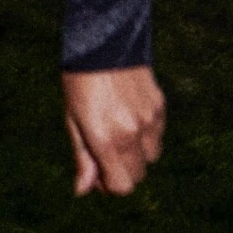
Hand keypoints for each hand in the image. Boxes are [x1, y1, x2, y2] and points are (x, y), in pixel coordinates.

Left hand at [64, 65, 165, 198]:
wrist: (103, 41)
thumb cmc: (80, 82)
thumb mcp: (73, 120)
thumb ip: (82, 157)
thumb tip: (82, 191)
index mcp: (106, 139)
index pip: (122, 187)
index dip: (109, 185)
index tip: (97, 171)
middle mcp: (132, 133)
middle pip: (138, 176)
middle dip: (122, 170)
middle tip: (105, 151)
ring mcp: (149, 120)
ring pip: (151, 158)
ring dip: (136, 153)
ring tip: (118, 130)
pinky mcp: (160, 107)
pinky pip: (158, 136)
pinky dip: (146, 135)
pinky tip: (129, 115)